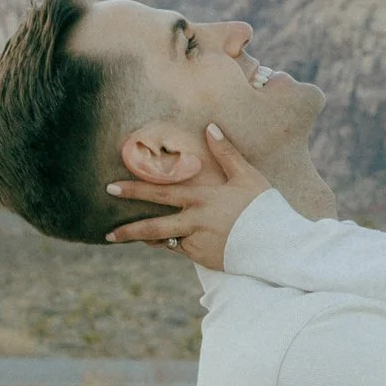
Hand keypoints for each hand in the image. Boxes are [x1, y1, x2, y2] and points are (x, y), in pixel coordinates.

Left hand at [106, 122, 273, 268]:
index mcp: (203, 198)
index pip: (162, 192)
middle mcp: (196, 221)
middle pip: (154, 226)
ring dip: (144, 239)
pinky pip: (181, 251)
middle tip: (107, 232)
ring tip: (121, 238)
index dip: (136, 189)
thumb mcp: (248, 176)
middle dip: (128, 228)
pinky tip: (160, 242)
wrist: (278, 245)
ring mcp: (199, 243)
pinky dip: (170, 245)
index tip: (112, 188)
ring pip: (165, 241)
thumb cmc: (264, 207)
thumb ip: (226, 152)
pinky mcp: (205, 259)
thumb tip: (210, 127)